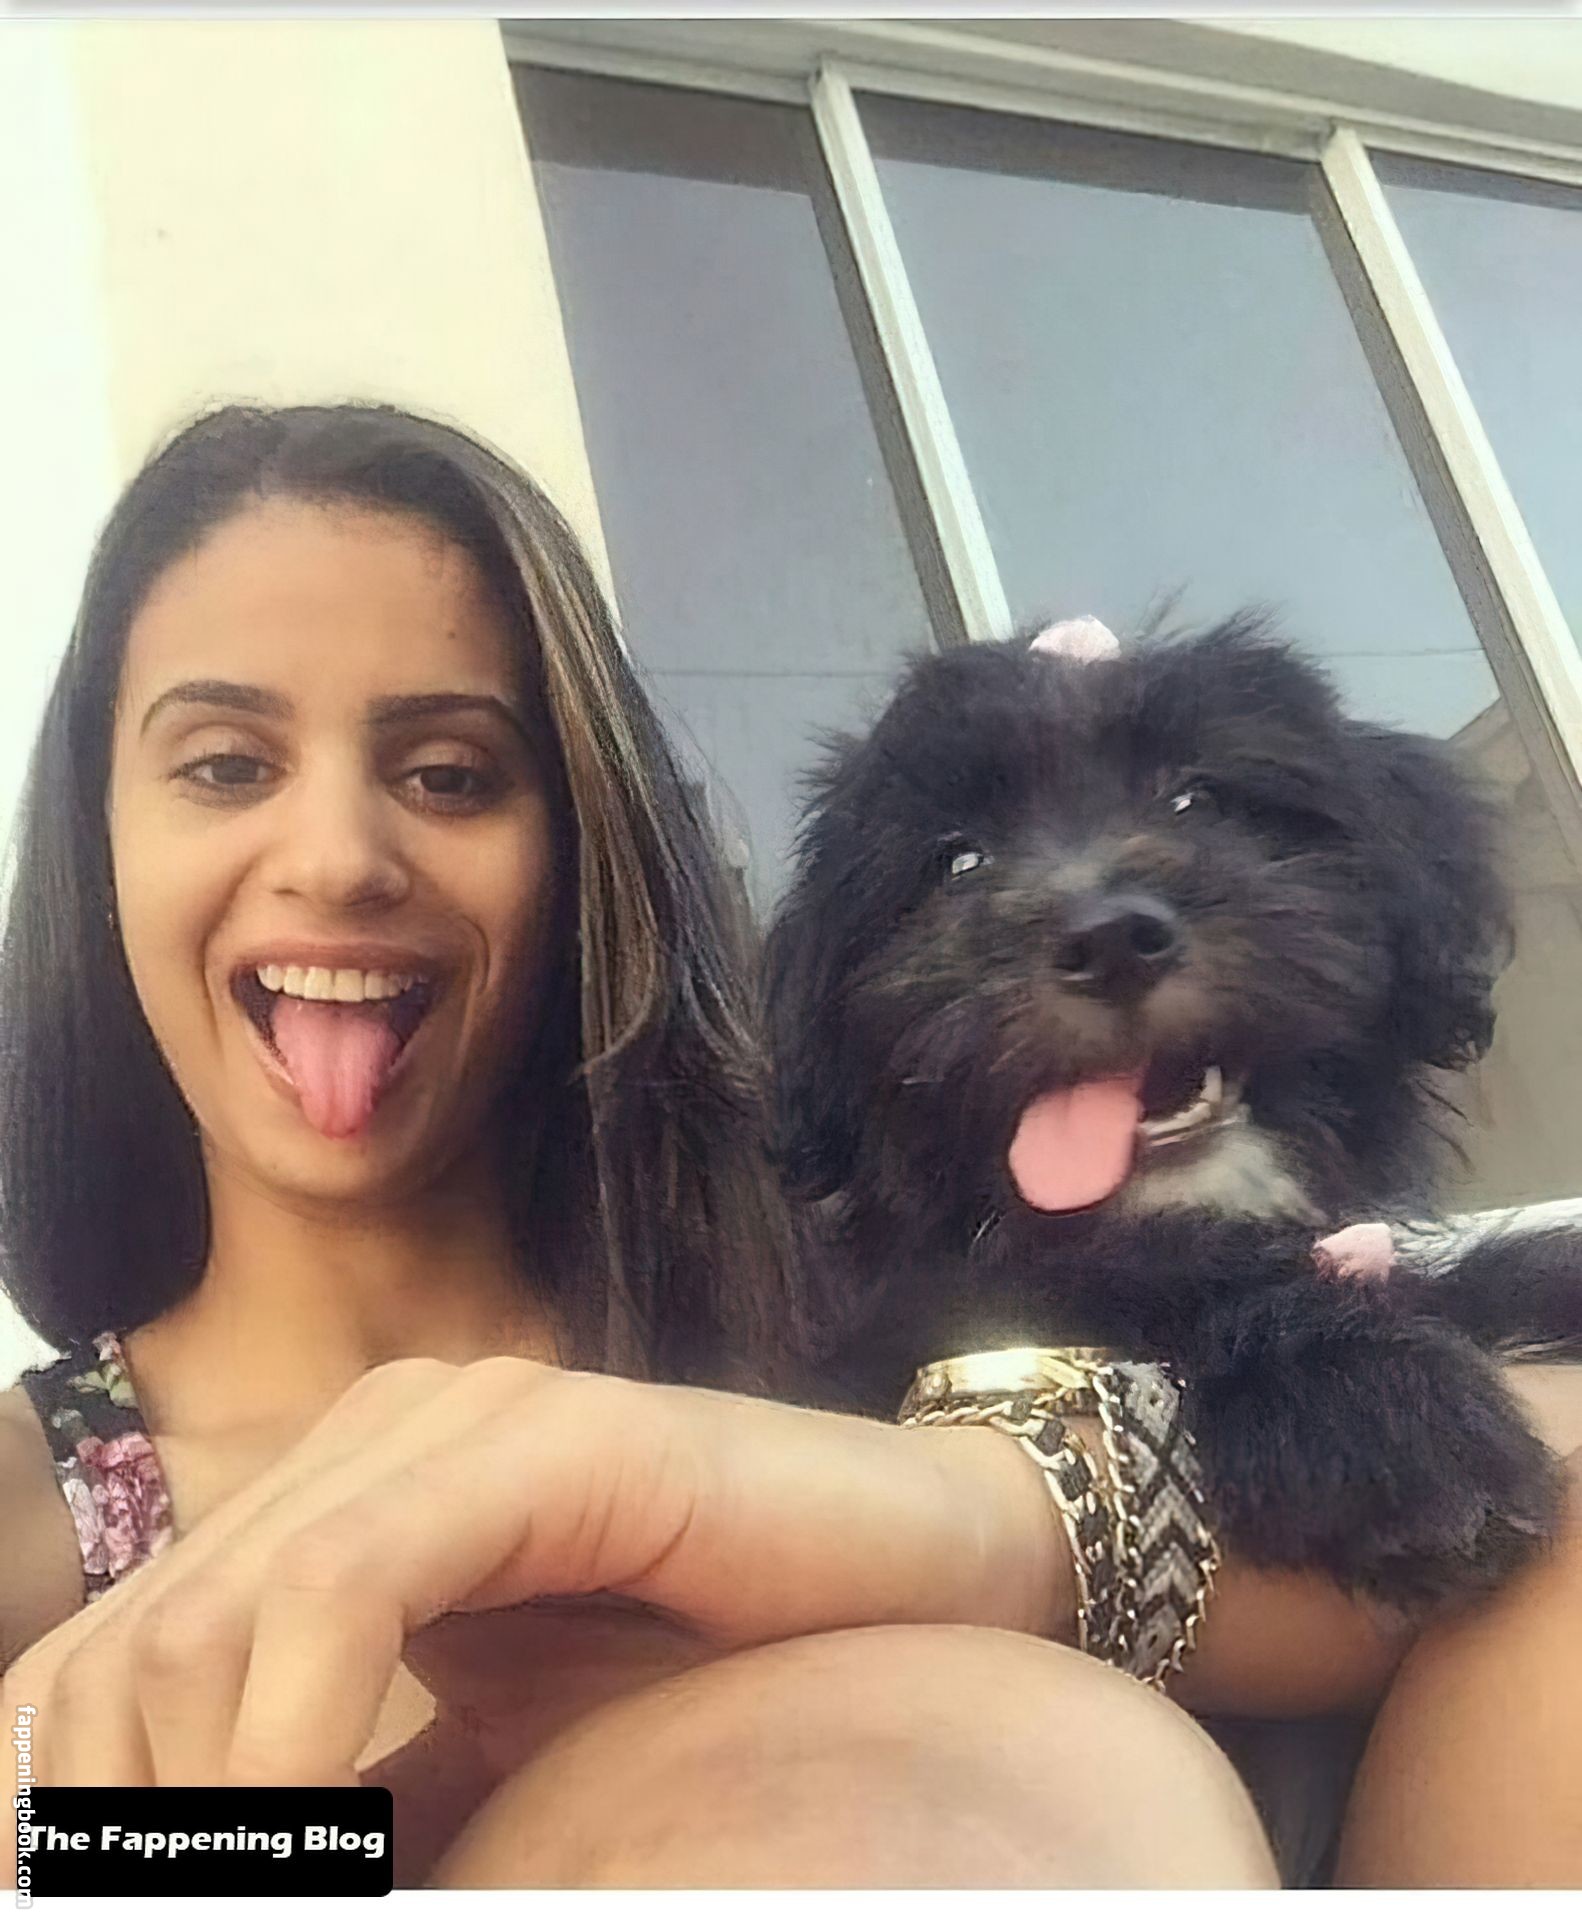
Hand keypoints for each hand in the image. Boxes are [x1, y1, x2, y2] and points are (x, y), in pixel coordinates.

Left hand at [1, 1356, 1063, 1811]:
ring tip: (233, 1905)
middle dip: (120, 1824)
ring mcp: (459, 1417)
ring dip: (204, 1802)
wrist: (922, 1565)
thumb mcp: (496, 1756)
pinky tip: (317, 1839)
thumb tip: (222, 1876)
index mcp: (343, 1493)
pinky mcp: (545, 1436)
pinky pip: (352, 1583)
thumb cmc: (718, 1664)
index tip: (97, 1916)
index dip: (61, 1810)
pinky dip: (299, 1735)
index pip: (115, 1654)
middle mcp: (376, 1433)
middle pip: (138, 1645)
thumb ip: (372, 1795)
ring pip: (222, 1611)